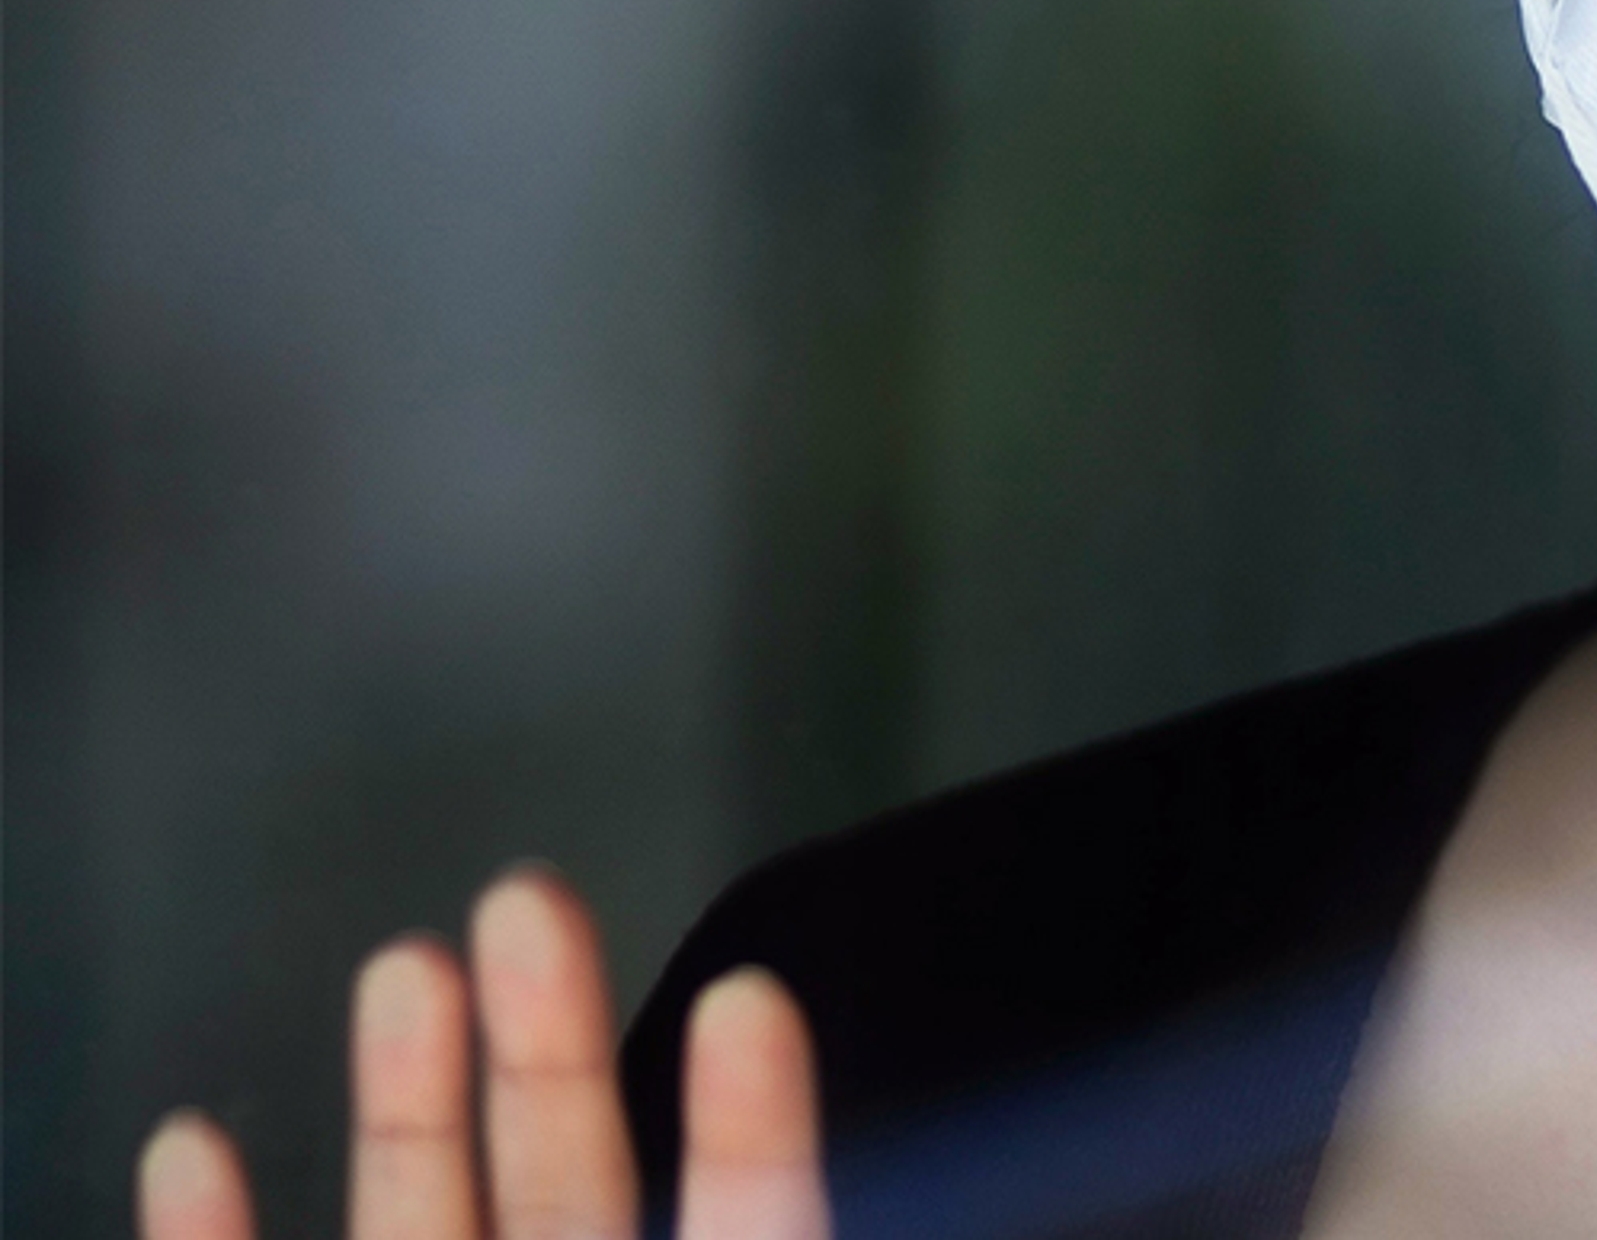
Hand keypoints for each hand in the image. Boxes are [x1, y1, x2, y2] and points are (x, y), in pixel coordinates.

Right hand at [136, 869, 828, 1239]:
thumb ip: (761, 1228)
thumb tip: (891, 1203)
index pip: (749, 1222)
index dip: (749, 1124)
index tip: (749, 998)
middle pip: (569, 1183)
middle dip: (550, 1040)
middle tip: (539, 899)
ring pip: (418, 1221)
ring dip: (405, 1097)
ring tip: (411, 965)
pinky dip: (214, 1239)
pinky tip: (198, 1149)